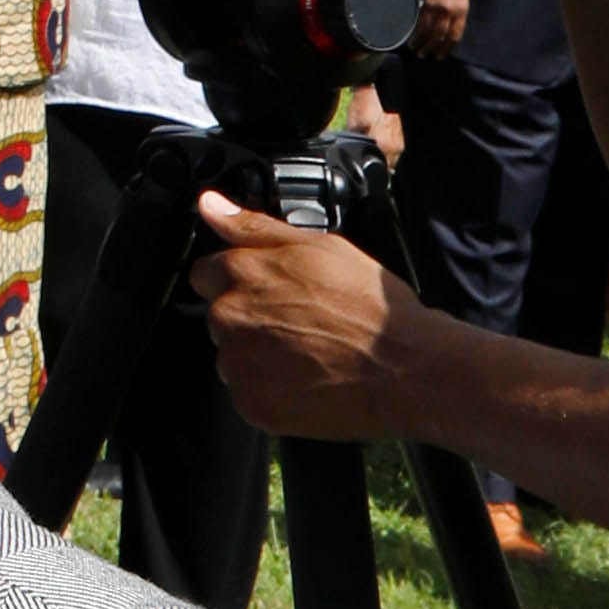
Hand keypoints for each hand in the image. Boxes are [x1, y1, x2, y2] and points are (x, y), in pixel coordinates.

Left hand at [193, 196, 466, 443]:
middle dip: (249, 317)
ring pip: (233, 356)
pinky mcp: (252, 404)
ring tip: (308, 352)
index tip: (268, 291)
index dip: (237, 279)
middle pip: (220, 316)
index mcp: (241, 274)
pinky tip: (306, 379)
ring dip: (257, 354)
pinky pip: (248, 392)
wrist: (403, 368)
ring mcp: (238, 365)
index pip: (205, 273)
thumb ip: (253, 226)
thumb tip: (208, 203)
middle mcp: (229, 319)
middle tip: (299, 322)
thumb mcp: (318, 246)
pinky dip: (269, 390)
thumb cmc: (369, 306)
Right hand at [409, 0, 472, 57]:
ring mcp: (437, 8)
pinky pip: (419, 25)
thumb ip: (455, 8)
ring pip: (429, 33)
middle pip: (442, 37)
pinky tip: (411, 40)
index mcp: (461, 8)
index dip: (447, 47)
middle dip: (433, 48)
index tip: (441, 55)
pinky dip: (415, 35)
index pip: (455, 35)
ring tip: (417, 50)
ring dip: (422, 44)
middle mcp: (451, 10)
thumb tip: (448, 24)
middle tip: (426, 55)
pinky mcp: (424, 4)